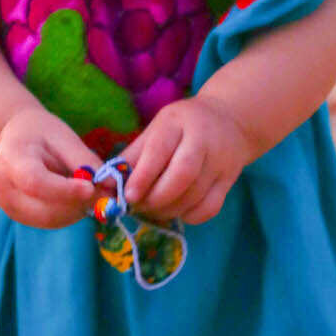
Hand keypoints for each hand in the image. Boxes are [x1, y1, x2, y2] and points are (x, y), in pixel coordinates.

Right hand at [0, 106, 102, 228]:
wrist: (15, 138)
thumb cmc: (41, 132)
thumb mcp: (63, 137)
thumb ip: (85, 161)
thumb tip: (112, 187)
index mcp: (11, 160)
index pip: (35, 182)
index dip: (65, 190)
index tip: (91, 188)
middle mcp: (3, 188)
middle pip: (45, 208)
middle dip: (79, 203)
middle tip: (106, 193)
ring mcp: (9, 206)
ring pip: (51, 219)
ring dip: (78, 209)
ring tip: (91, 189)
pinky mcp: (18, 216)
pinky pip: (50, 221)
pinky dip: (70, 212)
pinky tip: (77, 196)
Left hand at [120, 95, 251, 224]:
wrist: (230, 119)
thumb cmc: (183, 125)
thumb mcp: (157, 129)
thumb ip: (133, 155)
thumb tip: (105, 185)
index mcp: (178, 122)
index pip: (160, 151)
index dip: (143, 177)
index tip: (128, 196)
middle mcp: (203, 140)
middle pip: (182, 175)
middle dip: (156, 197)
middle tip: (139, 205)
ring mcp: (220, 161)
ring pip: (195, 195)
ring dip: (169, 210)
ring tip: (153, 209)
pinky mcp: (229, 180)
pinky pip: (210, 207)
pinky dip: (190, 216)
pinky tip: (177, 210)